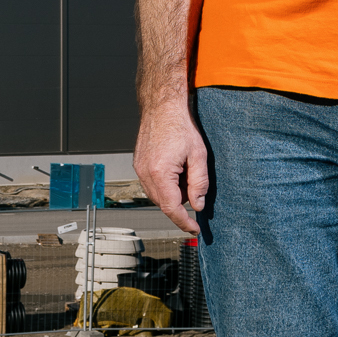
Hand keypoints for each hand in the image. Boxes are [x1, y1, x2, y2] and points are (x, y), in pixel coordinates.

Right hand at [134, 100, 210, 239]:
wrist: (162, 107)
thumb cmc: (180, 127)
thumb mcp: (198, 155)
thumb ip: (199, 183)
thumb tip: (197, 205)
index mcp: (160, 173)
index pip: (171, 208)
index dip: (184, 222)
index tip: (194, 229)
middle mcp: (145, 174)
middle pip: (163, 204)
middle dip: (180, 207)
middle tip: (196, 200)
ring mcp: (139, 169)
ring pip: (156, 196)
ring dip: (172, 196)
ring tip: (186, 179)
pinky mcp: (138, 165)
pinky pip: (151, 185)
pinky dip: (164, 187)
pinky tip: (176, 174)